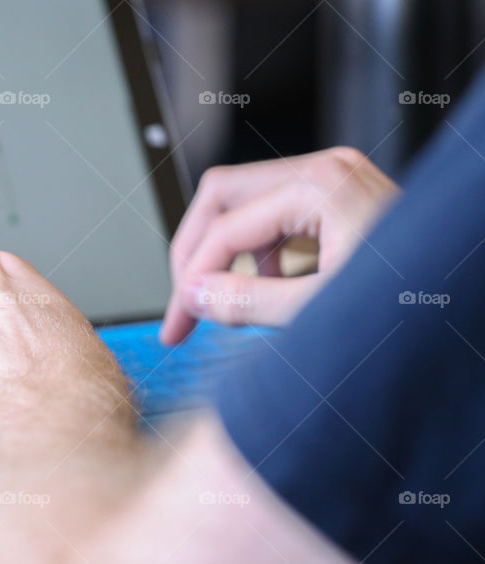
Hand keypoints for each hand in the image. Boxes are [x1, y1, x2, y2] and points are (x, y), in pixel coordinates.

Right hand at [160, 147, 398, 343]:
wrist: (473, 294)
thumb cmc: (421, 300)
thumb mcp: (323, 311)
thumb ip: (249, 303)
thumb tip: (194, 297)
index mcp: (319, 187)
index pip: (225, 228)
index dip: (191, 278)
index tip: (179, 321)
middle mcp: (324, 171)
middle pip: (221, 198)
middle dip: (196, 254)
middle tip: (184, 304)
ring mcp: (333, 179)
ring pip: (243, 206)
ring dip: (225, 255)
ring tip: (230, 304)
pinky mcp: (338, 198)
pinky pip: (274, 215)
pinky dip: (258, 254)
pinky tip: (267, 289)